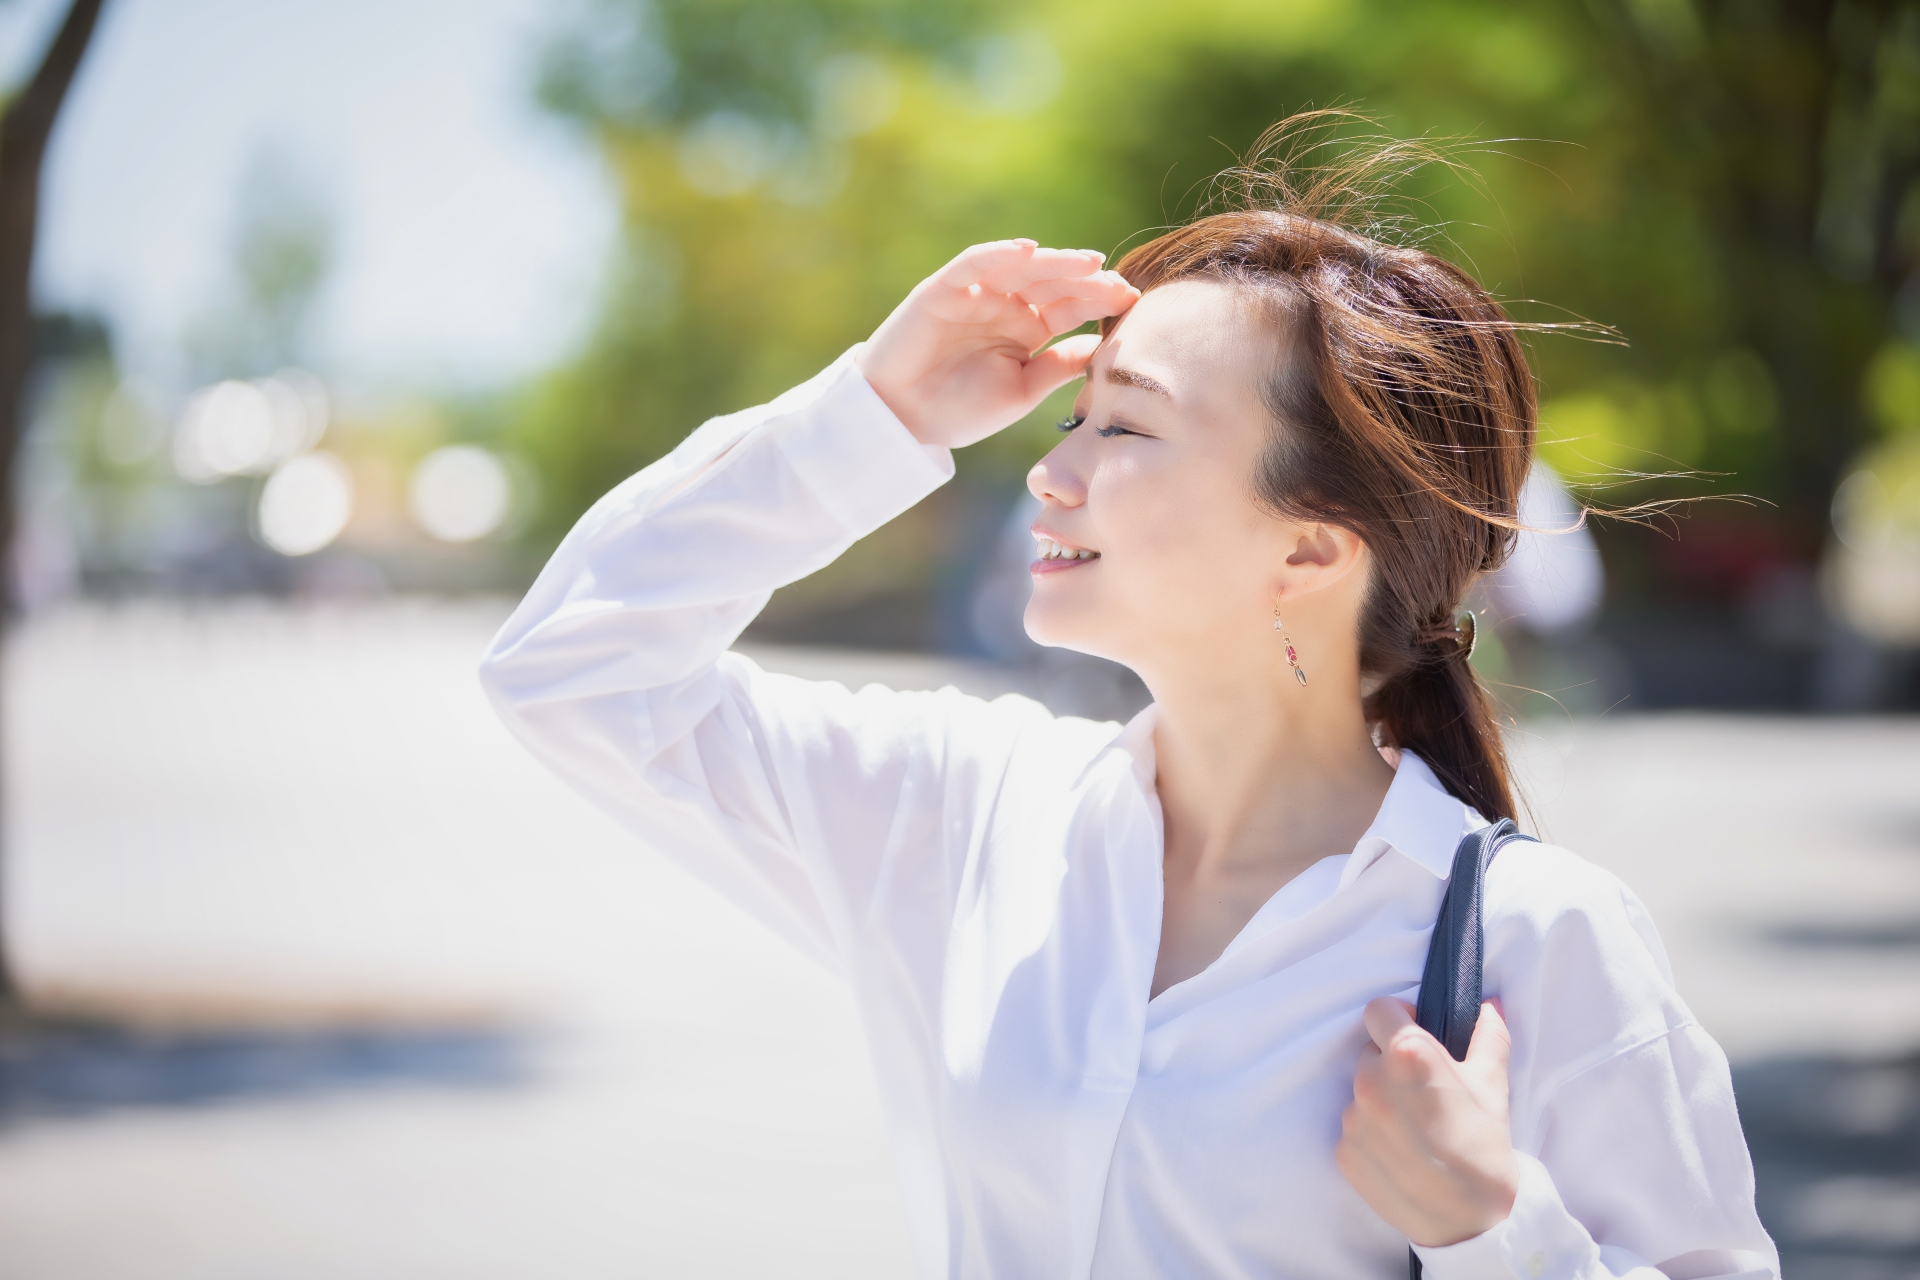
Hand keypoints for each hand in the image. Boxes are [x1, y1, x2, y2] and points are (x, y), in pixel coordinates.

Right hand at [856, 239, 1139, 448]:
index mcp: (1027, 330)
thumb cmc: (961, 411)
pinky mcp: (943, 289)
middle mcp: (1006, 306)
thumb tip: (1105, 346)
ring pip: (1021, 268)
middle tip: (1118, 282)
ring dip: (1054, 261)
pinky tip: (1027, 251)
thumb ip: (1059, 366)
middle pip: (1053, 283)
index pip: (1071, 308)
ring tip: (1087, 262)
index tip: (1134, 302)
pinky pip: (974, 264)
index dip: (1100, 301)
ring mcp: (976, 294)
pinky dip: (998, 254)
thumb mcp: (1023, 391)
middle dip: (1086, 280)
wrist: (903, 422)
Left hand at [1335, 998, 1520, 1247]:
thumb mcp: (1492, 1085)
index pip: (1378, 1009)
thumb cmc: (1485, 1149)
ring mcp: (1353, 1118)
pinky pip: (1353, 1128)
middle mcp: (1372, 1081)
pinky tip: (1401, 1151)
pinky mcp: (1343, 1151)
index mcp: (1407, 1055)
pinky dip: (1371, 1133)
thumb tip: (1490, 1005)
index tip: (1414, 1033)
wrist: (1472, 1222)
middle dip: (1390, 1062)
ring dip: (1380, 1099)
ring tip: (1415, 1126)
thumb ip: (1488, 1036)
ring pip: (1359, 1091)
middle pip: (1368, 1051)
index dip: (1397, 1017)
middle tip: (1421, 1089)